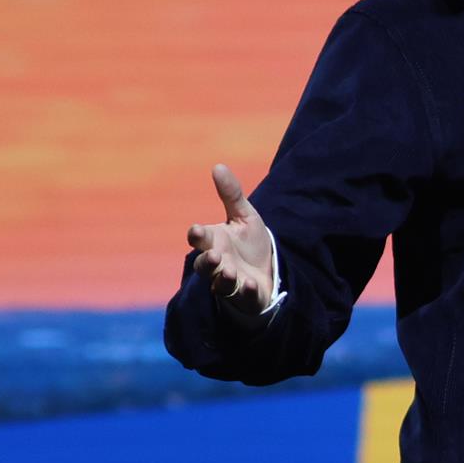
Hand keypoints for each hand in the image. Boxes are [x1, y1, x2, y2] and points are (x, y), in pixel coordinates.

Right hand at [187, 161, 276, 314]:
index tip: (196, 230)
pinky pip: (244, 296)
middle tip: (216, 256)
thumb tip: (218, 166)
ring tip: (230, 272)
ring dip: (224, 278)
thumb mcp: (244, 216)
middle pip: (204, 265)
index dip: (197, 235)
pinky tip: (252, 285)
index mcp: (214, 242)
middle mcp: (218, 264)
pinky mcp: (246, 296)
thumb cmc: (248, 244)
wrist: (266, 271)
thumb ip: (232, 195)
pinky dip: (247, 292)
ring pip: (220, 284)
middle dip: (208, 262)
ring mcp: (230, 282)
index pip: (199, 239)